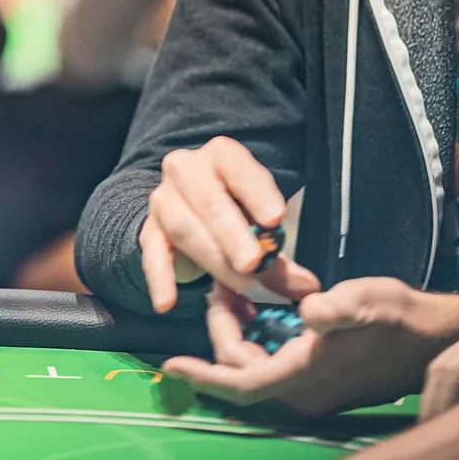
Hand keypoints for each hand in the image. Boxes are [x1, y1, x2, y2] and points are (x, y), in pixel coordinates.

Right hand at [140, 136, 322, 311]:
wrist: (189, 203)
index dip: (257, 193)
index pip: (238, 168)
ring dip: (211, 257)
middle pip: (208, 200)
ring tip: (239, 285)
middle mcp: (186, 169)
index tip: (275, 220)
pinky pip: (152, 251)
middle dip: (231, 234)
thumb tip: (309, 288)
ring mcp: (163, 198)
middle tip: (253, 265)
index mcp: (222, 156)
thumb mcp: (260, 222)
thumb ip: (280, 256)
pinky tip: (167, 303)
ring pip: (181, 225)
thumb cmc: (237, 209)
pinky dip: (159, 277)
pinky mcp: (150, 227)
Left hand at [163, 279, 458, 414]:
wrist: (431, 335)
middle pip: (238, 365)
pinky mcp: (313, 374)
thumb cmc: (398, 317)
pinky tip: (257, 301)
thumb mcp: (367, 302)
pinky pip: (268, 358)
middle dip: (221, 326)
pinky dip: (255, 331)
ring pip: (251, 361)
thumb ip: (336, 309)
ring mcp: (306, 385)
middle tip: (220, 285)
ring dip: (236, 327)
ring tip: (235, 289)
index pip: (241, 383)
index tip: (169, 365)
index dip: (203, 375)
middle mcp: (300, 390)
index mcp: (305, 377)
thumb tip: (309, 311)